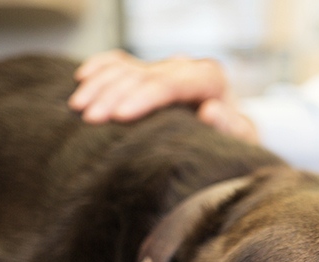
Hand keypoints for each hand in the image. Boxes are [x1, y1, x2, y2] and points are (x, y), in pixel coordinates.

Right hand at [69, 50, 258, 143]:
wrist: (229, 135)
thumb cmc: (233, 142)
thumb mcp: (240, 140)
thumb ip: (230, 126)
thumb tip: (211, 110)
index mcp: (209, 78)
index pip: (170, 83)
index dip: (143, 98)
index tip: (120, 116)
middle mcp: (185, 67)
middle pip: (142, 75)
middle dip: (113, 95)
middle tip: (90, 118)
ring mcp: (164, 67)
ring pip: (126, 67)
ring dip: (100, 85)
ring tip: (78, 107)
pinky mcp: (149, 72)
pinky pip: (120, 62)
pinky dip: (100, 67)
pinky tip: (82, 78)